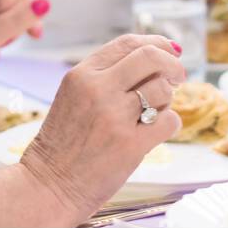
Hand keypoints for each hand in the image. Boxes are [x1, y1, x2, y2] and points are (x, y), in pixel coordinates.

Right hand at [18, 34, 184, 223]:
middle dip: (172, 64)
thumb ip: (105, 76)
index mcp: (82, 74)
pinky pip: (169, 121)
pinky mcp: (130, 144)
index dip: (156, 43)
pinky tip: (152, 133)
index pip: (128, 43)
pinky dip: (168, 124)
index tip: (169, 52)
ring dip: (166, 100)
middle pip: (150, 57)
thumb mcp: (73, 96)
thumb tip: (154, 59)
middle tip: (178, 76)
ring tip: (152, 113)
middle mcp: (98, 89)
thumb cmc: (63, 144)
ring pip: (163, 90)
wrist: (49, 185)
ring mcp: (114, 116)